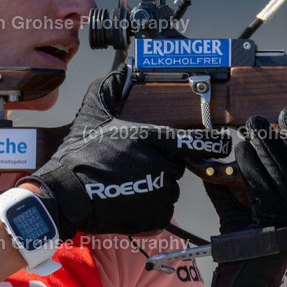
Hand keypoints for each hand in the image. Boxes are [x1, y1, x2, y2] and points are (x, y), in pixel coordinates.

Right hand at [20, 65, 230, 238]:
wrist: (65, 195)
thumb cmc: (77, 157)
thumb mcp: (92, 115)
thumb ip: (109, 89)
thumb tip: (121, 70)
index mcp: (149, 138)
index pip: (188, 141)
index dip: (205, 143)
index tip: (221, 144)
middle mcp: (160, 164)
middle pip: (174, 165)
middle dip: (159, 166)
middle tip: (132, 169)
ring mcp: (159, 191)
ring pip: (169, 189)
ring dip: (154, 189)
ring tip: (127, 187)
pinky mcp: (156, 216)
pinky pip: (163, 212)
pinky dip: (150, 211)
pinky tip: (129, 203)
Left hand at [205, 111, 286, 286]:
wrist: (240, 286)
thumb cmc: (244, 244)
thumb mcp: (245, 206)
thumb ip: (239, 178)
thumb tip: (228, 148)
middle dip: (276, 138)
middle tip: (258, 121)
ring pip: (278, 175)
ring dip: (261, 149)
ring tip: (247, 134)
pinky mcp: (274, 231)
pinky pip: (261, 191)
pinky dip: (248, 170)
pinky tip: (239, 154)